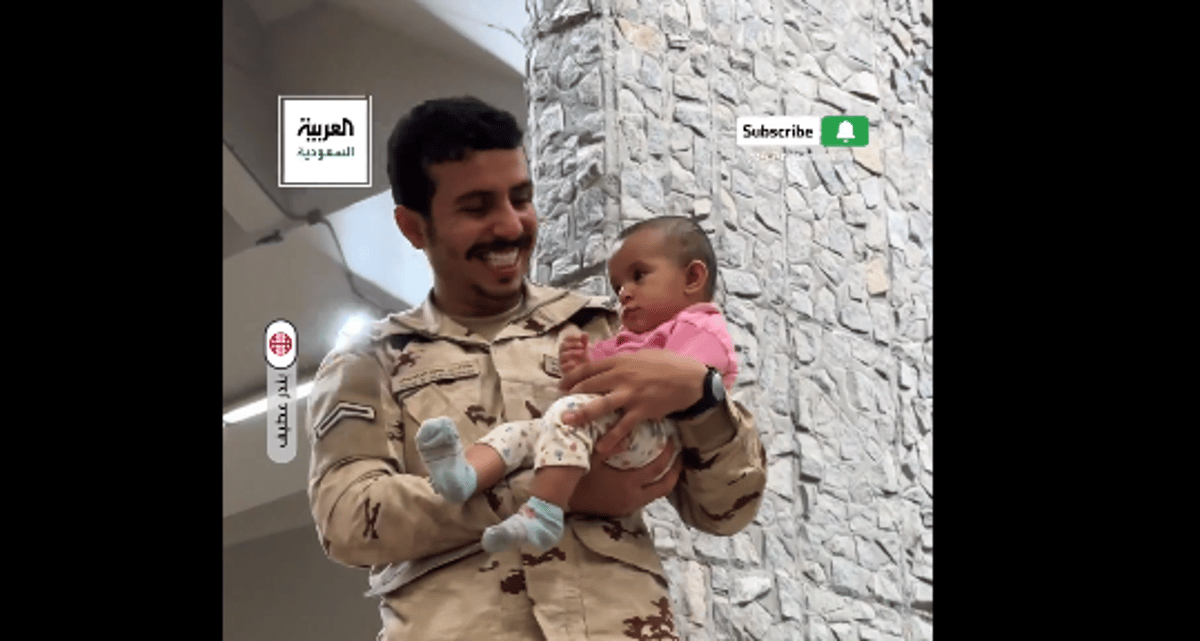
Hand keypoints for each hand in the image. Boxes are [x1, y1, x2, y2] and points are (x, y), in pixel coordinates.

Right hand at [559, 333, 589, 376]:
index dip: (572, 337)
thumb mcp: (584, 350)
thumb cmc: (581, 360)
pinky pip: (562, 367)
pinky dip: (568, 364)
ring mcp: (562, 361)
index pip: (566, 339)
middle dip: (573, 344)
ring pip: (563, 355)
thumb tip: (585, 333)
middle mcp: (562, 353)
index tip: (581, 337)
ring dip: (572, 352)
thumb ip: (584, 342)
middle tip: (582, 345)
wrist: (581, 374)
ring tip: (582, 352)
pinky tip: (574, 363)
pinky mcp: (563, 370)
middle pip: (563, 345)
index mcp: (567, 346)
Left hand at [559, 349, 706, 455]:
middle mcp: (621, 376)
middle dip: (570, 395)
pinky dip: (611, 438)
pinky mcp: (641, 411)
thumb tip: (608, 367)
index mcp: (620, 361)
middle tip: (559, 406)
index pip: (588, 368)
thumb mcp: (642, 356)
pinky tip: (600, 448)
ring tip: (567, 423)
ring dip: (581, 415)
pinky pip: (622, 426)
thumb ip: (623, 363)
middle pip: (588, 385)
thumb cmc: (667, 365)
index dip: (571, 377)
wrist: (690, 379)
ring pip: (600, 405)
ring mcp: (630, 395)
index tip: (561, 386)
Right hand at [568, 441, 681, 515]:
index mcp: (628, 484)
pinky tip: (650, 476)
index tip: (672, 440)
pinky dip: (653, 487)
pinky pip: (646, 498)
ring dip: (665, 480)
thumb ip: (610, 445)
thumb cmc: (576, 479)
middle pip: (665, 486)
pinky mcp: (623, 510)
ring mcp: (629, 506)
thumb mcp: (591, 458)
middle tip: (679, 455)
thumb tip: (628, 433)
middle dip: (675, 470)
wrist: (561, 503)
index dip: (669, 454)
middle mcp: (633, 498)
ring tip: (669, 465)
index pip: (658, 468)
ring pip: (657, 494)